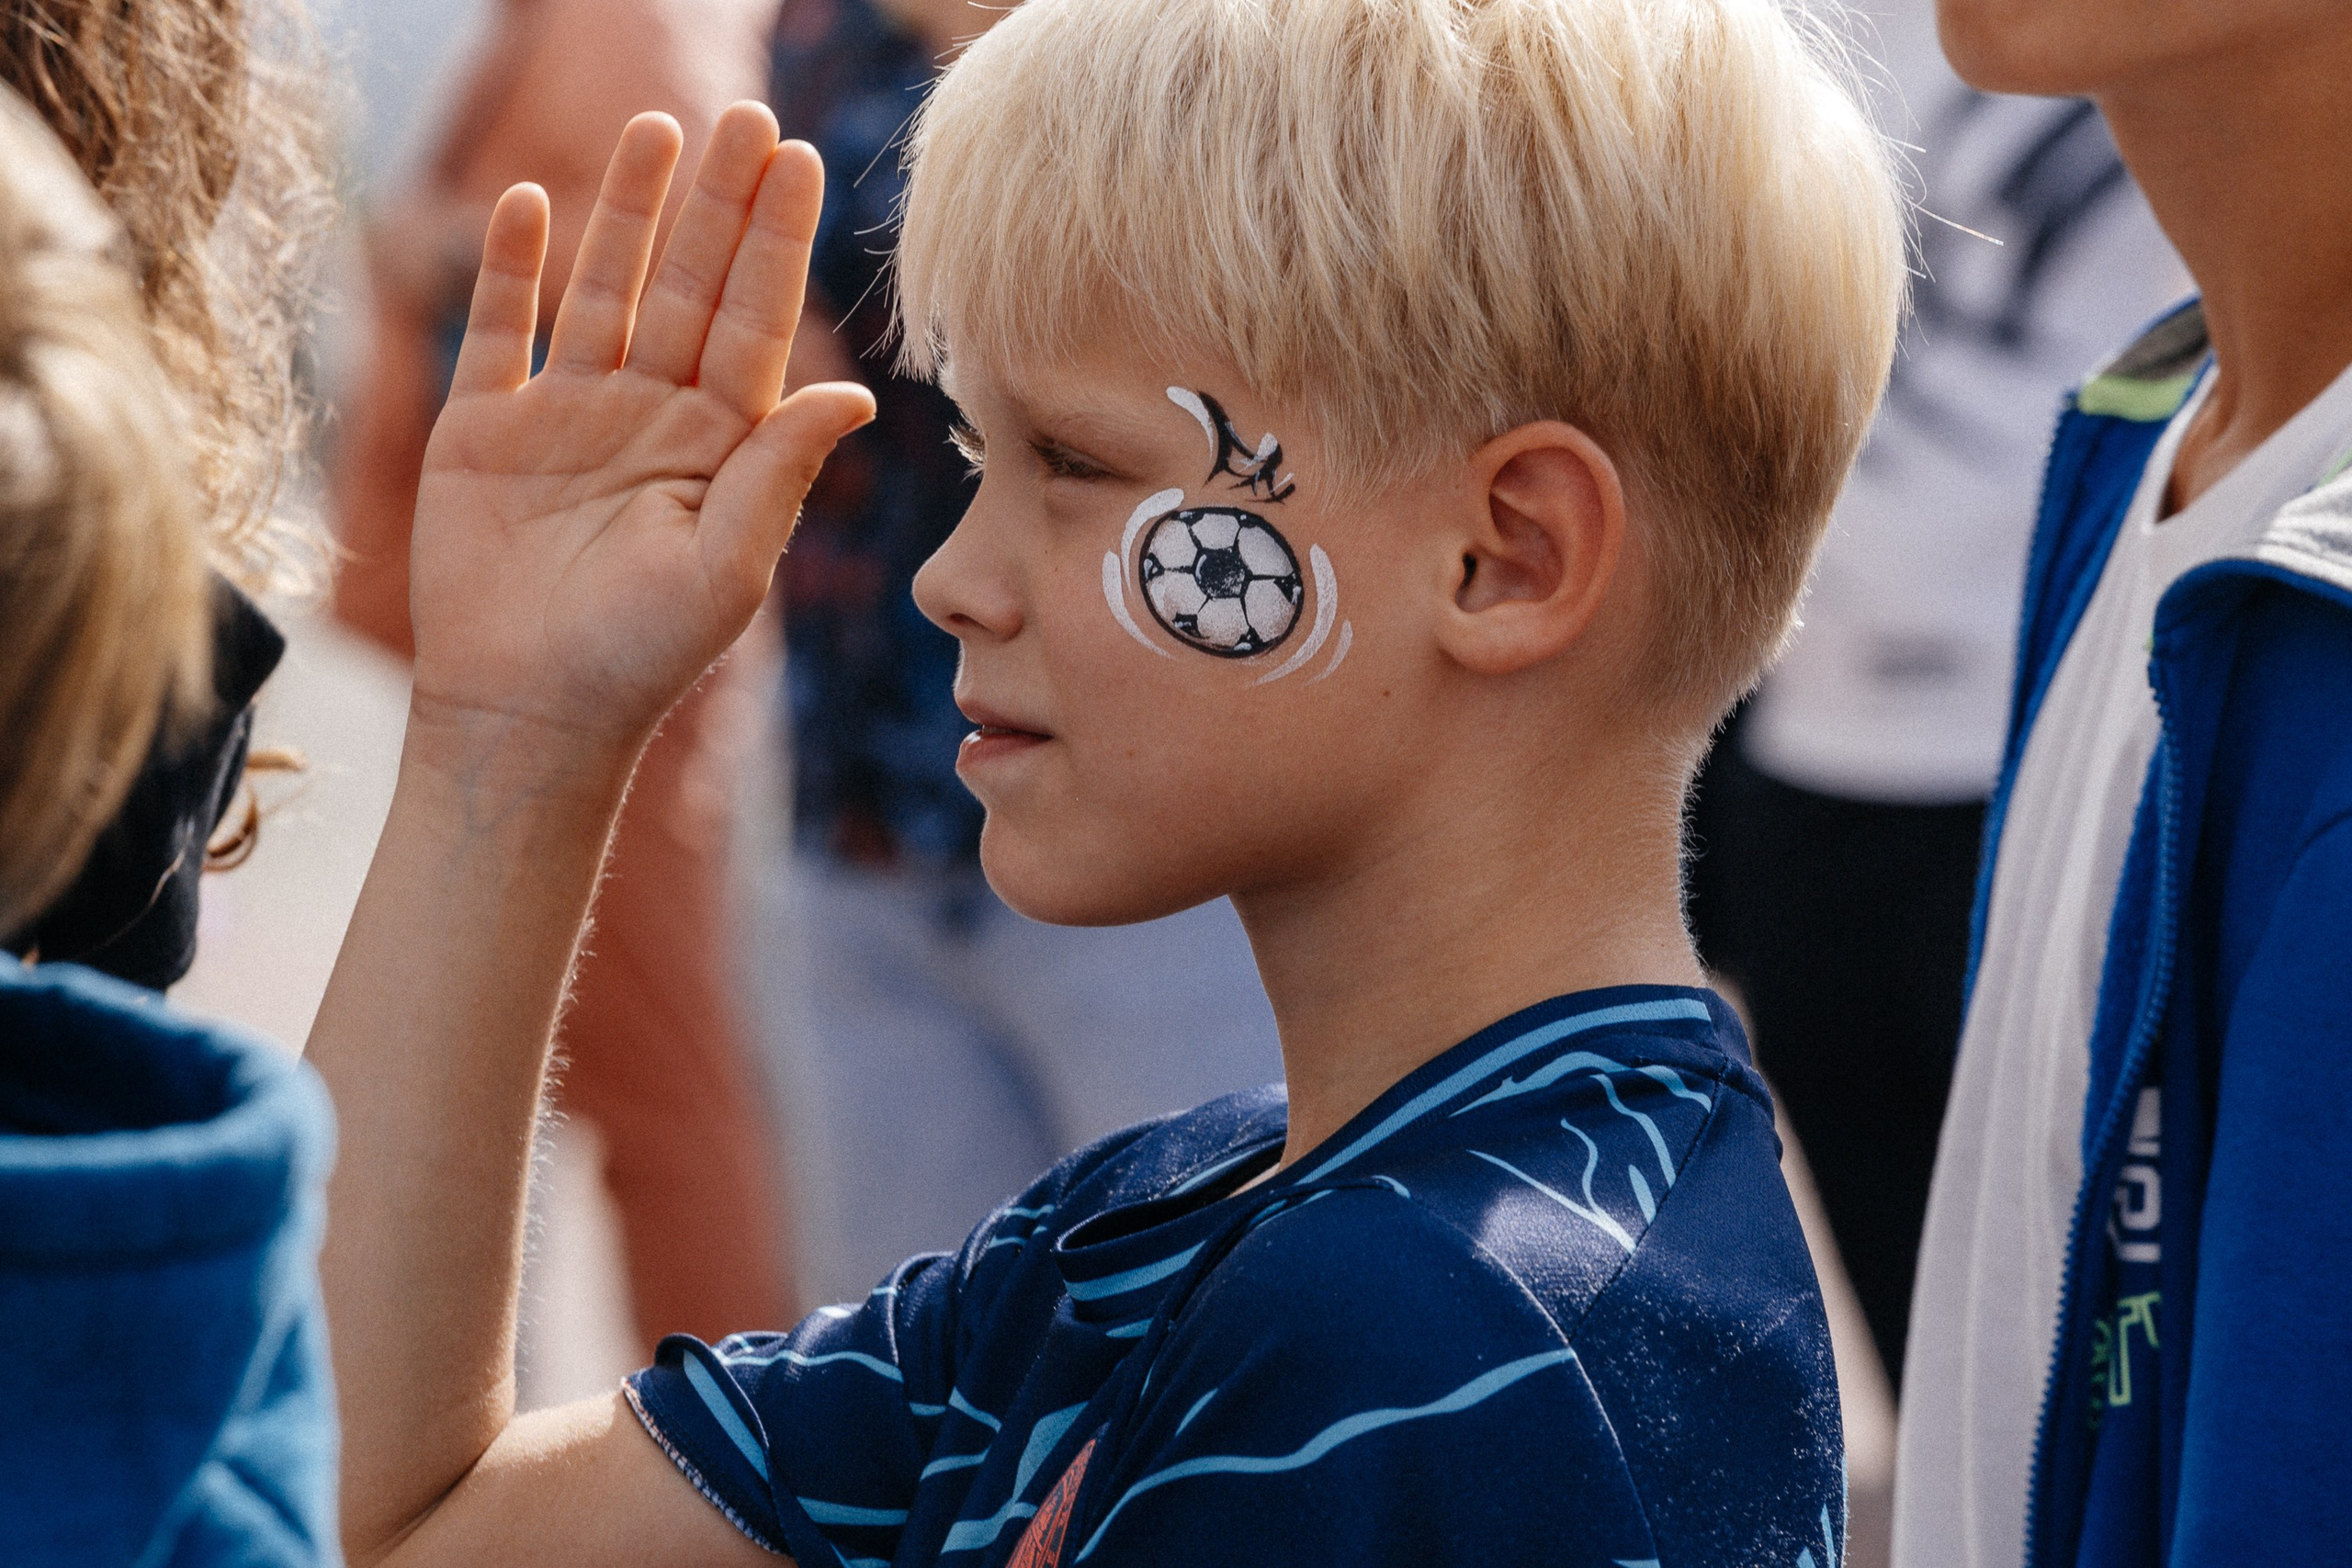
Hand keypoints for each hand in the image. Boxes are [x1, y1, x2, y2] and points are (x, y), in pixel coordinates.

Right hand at [406, 103, 872, 768]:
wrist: (528, 717)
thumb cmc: (641, 658)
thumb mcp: (727, 569)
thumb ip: (780, 474)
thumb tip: (854, 392)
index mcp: (719, 447)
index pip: (756, 322)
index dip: (776, 241)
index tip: (799, 160)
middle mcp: (652, 417)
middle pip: (691, 287)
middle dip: (720, 203)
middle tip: (748, 115)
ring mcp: (569, 417)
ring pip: (604, 289)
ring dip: (629, 213)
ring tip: (658, 130)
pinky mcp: (487, 431)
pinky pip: (499, 332)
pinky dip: (510, 270)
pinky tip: (528, 201)